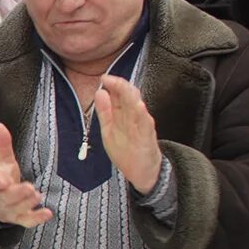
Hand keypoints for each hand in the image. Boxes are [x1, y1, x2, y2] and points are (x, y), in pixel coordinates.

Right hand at [0, 123, 53, 227]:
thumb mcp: (0, 160)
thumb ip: (2, 144)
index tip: (2, 181)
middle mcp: (1, 198)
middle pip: (8, 198)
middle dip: (18, 194)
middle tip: (30, 188)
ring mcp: (10, 210)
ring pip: (18, 210)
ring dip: (28, 204)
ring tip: (38, 195)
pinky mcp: (19, 218)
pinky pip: (27, 222)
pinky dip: (37, 219)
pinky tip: (48, 213)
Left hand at [95, 75, 162, 192]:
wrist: (143, 171)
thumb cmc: (126, 149)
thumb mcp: (110, 128)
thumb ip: (105, 111)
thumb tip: (100, 92)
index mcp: (125, 115)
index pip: (120, 96)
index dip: (113, 86)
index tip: (103, 78)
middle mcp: (134, 118)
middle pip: (129, 98)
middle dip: (120, 87)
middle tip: (109, 78)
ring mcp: (142, 127)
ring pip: (138, 108)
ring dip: (131, 97)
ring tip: (123, 86)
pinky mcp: (148, 138)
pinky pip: (146, 125)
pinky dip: (142, 115)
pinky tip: (139, 106)